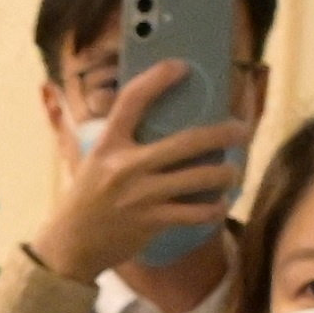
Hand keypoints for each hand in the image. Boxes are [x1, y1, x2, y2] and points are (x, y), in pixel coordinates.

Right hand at [35, 58, 241, 292]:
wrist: (71, 246)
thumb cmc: (84, 198)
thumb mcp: (89, 159)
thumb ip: (114, 136)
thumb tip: (141, 110)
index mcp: (108, 144)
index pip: (132, 100)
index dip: (157, 78)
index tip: (182, 66)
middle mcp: (126, 167)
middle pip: (187, 142)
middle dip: (223, 133)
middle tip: (242, 129)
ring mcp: (141, 196)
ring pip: (200, 178)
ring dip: (225, 173)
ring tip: (233, 171)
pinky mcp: (152, 222)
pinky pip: (196, 213)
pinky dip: (214, 208)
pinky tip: (220, 203)